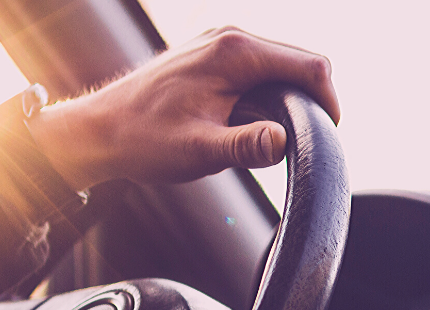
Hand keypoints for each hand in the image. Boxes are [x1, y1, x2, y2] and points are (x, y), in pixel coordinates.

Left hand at [26, 27, 340, 190]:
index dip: (329, 101)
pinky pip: (264, 68)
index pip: (311, 66)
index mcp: (235, 53)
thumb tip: (284, 142)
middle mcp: (231, 38)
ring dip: (294, 97)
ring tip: (280, 134)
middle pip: (303, 61)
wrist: (100, 130)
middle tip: (307, 142)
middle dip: (314, 99)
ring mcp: (222, 44)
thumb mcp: (200, 150)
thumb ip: (246, 146)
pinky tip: (259, 122)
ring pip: (285, 64)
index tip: (327, 135)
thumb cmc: (145, 140)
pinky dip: (275, 93)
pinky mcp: (216, 56)